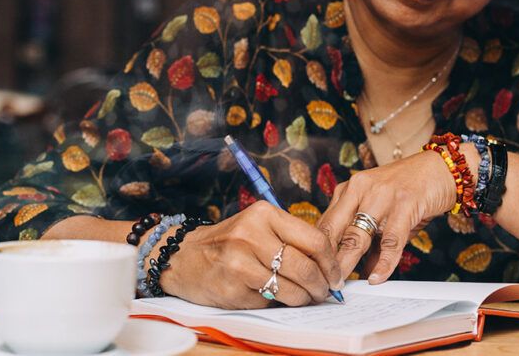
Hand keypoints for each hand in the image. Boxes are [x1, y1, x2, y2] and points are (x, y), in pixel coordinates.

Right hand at [159, 201, 342, 308]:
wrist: (183, 256)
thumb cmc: (229, 242)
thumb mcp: (257, 226)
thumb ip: (290, 238)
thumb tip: (328, 266)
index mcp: (263, 214)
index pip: (314, 239)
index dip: (331, 262)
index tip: (336, 275)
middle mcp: (251, 235)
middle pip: (305, 267)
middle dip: (321, 286)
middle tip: (324, 292)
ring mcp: (239, 263)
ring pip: (290, 289)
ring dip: (303, 299)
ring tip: (304, 298)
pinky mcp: (231, 288)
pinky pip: (268, 302)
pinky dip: (276, 304)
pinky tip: (272, 297)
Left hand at [316, 150, 456, 283]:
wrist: (441, 168)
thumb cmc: (409, 191)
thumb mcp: (382, 213)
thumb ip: (371, 242)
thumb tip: (364, 274)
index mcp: (349, 190)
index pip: (325, 224)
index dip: (317, 251)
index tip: (314, 273)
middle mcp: (360, 189)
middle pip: (334, 230)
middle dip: (326, 260)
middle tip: (321, 284)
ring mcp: (381, 195)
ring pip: (357, 235)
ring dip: (347, 262)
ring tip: (341, 284)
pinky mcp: (405, 203)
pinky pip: (390, 239)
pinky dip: (384, 261)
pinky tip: (378, 277)